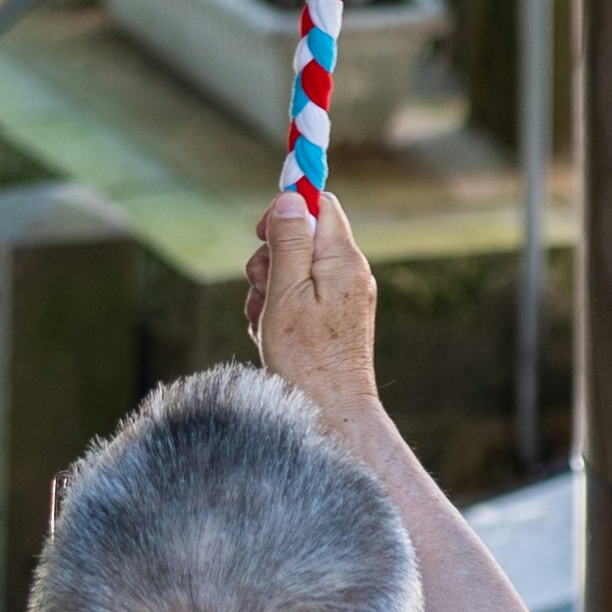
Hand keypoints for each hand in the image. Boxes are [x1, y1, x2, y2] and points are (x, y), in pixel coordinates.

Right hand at [244, 188, 381, 437]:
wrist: (331, 412)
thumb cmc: (306, 358)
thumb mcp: (286, 292)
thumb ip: (289, 242)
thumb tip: (290, 198)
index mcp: (343, 260)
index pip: (320, 204)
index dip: (287, 209)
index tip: (260, 233)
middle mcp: (351, 273)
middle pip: (302, 237)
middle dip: (271, 258)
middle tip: (262, 291)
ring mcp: (345, 297)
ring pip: (296, 270)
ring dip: (270, 290)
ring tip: (266, 322)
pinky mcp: (336, 318)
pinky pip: (302, 297)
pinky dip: (281, 310)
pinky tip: (273, 335)